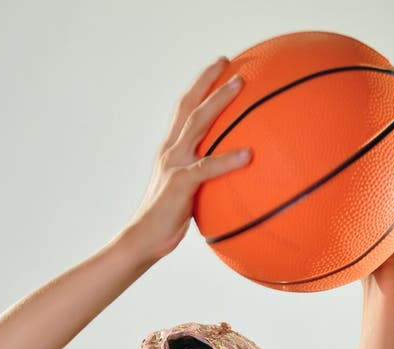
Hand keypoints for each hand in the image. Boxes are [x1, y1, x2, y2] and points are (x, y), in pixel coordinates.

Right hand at [127, 57, 250, 263]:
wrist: (144, 240)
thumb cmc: (167, 222)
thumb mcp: (186, 195)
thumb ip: (203, 181)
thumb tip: (229, 181)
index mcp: (170, 151)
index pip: (183, 111)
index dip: (199, 88)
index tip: (216, 69)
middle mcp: (170, 151)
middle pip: (189, 106)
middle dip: (207, 81)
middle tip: (227, 62)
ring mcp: (174, 165)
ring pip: (198, 124)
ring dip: (218, 101)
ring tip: (240, 85)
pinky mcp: (180, 184)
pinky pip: (208, 167)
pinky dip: (228, 160)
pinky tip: (249, 155)